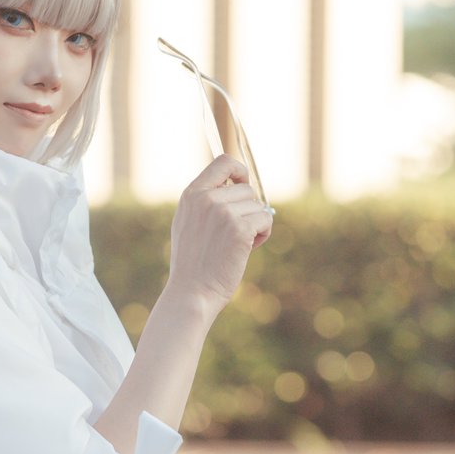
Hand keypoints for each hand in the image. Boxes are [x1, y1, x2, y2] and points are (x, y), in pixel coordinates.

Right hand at [165, 154, 273, 317]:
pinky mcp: (240, 229)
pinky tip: (246, 249)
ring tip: (237, 244)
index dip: (240, 171)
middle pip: (247, 189)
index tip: (243, 184)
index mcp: (192, 194)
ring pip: (258, 206)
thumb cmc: (193, 261)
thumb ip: (205, 200)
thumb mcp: (188, 222)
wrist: (192, 291)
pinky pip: (266, 220)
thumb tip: (239, 186)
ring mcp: (223, 213)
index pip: (223, 162)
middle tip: (235, 233)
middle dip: (248, 209)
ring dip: (255, 224)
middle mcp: (207, 199)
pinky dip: (262, 234)